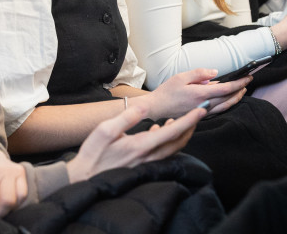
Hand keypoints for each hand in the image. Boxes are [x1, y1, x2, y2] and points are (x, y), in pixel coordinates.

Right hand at [66, 104, 205, 182]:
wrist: (85, 177)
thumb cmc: (94, 153)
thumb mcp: (106, 130)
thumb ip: (126, 118)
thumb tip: (144, 108)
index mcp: (142, 145)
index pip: (173, 132)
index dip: (189, 120)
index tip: (201, 110)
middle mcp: (148, 156)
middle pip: (178, 141)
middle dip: (191, 126)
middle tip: (197, 113)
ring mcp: (146, 163)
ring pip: (172, 148)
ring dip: (181, 134)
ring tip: (180, 120)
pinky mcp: (142, 165)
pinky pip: (163, 153)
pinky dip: (168, 141)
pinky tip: (159, 131)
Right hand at [146, 68, 249, 118]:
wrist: (156, 109)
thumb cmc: (166, 92)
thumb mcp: (181, 77)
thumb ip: (199, 74)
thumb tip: (215, 73)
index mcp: (200, 94)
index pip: (226, 89)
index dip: (239, 83)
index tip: (248, 77)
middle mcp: (204, 105)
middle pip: (229, 99)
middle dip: (240, 90)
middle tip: (248, 82)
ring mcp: (202, 112)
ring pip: (225, 106)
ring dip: (236, 98)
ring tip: (242, 91)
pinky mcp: (200, 116)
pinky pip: (218, 111)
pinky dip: (227, 104)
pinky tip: (228, 100)